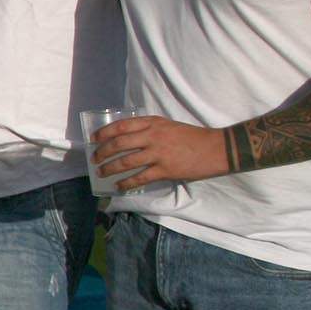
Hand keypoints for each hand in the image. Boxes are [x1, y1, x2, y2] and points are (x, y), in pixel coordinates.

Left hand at [92, 115, 227, 188]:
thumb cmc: (192, 136)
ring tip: (101, 173)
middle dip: (103, 152)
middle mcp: (153, 136)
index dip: (104, 133)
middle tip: (95, 159)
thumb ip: (149, 129)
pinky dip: (126, 182)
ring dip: (110, 168)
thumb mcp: (168, 125)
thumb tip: (128, 138)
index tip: (94, 139)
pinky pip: (140, 177)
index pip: (122, 126)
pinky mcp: (165, 170)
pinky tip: (119, 186)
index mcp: (153, 123)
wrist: (216, 148)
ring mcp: (158, 153)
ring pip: (126, 161)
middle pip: (119, 144)